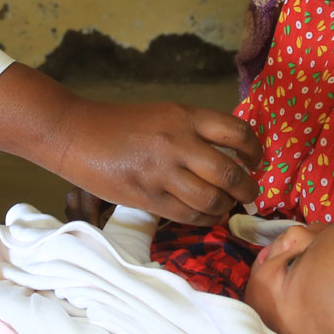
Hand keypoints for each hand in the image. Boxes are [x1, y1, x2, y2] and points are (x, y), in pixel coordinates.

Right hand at [0, 66, 260, 225]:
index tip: (256, 161)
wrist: (77, 134)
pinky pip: (189, 214)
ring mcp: (163, 171)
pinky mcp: (148, 196)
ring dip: (227, 207)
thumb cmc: (121, 125)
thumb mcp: (164, 115)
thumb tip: (230, 155)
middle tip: (251, 193)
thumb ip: (195, 131)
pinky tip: (206, 215)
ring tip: (227, 207)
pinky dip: (205, 218)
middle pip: (230, 172)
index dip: (255, 151)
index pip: (238, 133)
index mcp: (185, 116)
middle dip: (248, 188)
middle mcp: (179, 142)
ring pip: (212, 199)